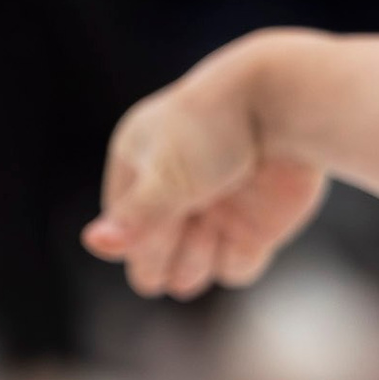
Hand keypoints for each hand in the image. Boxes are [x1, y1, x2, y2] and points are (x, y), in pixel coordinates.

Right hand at [83, 52, 327, 299]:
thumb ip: (134, 218)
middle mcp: (175, 196)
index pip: (124, 232)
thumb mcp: (165, 175)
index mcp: (139, 170)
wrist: (286, 107)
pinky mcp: (256, 226)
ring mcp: (216, 212)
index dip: (139, 240)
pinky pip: (235, 268)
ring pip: (191, 273)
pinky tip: (248, 232)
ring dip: (198, 264)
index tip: (163, 219)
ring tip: (214, 228)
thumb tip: (92, 243)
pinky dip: (239, 261)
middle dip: (166, 257)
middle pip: (155, 259)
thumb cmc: (214, 131)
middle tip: (190, 223)